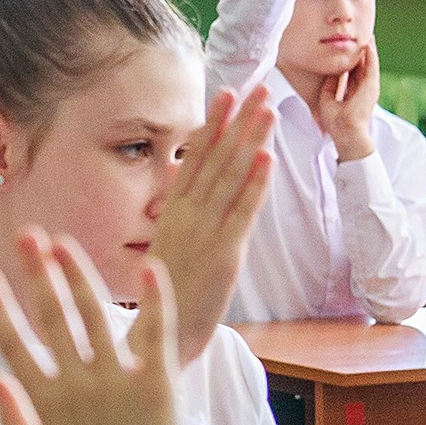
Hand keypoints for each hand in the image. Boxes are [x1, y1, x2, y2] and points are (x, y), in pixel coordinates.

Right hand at [0, 231, 182, 424]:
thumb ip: (12, 419)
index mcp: (46, 403)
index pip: (14, 345)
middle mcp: (79, 386)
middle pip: (53, 318)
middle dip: (37, 274)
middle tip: (26, 236)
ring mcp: (119, 383)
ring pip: (96, 317)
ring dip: (79, 276)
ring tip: (64, 243)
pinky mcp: (157, 387)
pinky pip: (156, 334)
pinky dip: (154, 301)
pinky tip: (149, 267)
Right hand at [148, 87, 274, 365]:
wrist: (158, 337)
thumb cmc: (163, 296)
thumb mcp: (166, 247)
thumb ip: (180, 217)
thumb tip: (190, 189)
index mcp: (172, 212)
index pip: (194, 158)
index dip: (213, 124)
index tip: (225, 94)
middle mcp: (187, 215)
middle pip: (216, 158)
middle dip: (238, 122)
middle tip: (257, 87)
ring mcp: (206, 233)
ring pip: (231, 177)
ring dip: (251, 141)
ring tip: (267, 111)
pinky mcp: (225, 255)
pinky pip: (242, 213)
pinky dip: (254, 185)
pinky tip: (265, 159)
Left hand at [312, 37, 379, 160]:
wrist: (345, 132)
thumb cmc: (336, 122)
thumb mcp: (328, 99)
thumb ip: (330, 85)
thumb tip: (330, 73)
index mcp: (354, 93)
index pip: (353, 72)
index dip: (351, 60)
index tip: (349, 49)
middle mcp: (363, 89)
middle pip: (363, 66)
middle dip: (361, 52)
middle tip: (361, 37)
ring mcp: (369, 87)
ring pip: (370, 64)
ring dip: (369, 50)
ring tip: (368, 36)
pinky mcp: (371, 86)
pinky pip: (372, 66)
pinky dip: (371, 54)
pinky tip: (369, 43)